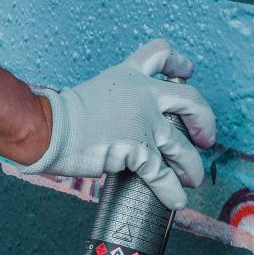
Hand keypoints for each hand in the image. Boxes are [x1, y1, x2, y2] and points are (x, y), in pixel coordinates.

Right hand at [20, 40, 215, 209]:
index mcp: (129, 76)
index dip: (179, 63)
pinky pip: (162, 174)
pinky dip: (172, 190)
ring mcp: (143, 122)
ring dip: (191, 165)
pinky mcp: (137, 149)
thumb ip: (121, 100)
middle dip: (205, 120)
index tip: (189, 72)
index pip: (161, 55)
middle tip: (206, 138)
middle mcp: (142, 95)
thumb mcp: (98, 91)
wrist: (48, 127)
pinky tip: (176, 199)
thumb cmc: (63, 115)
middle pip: (190, 99)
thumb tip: (131, 121)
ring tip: (193, 178)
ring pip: (181, 145)